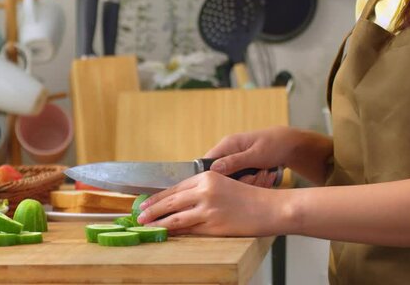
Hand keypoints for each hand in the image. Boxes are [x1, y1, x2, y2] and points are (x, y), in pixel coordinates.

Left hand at [137, 171, 284, 235]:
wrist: (270, 208)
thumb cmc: (249, 198)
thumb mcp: (222, 186)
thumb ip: (201, 192)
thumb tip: (178, 202)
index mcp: (206, 177)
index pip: (175, 188)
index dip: (157, 197)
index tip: (145, 203)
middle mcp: (205, 190)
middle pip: (170, 200)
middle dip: (152, 209)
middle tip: (139, 215)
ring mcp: (208, 208)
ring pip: (175, 216)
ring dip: (158, 222)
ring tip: (146, 226)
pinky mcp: (213, 224)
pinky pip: (188, 228)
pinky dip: (174, 231)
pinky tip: (166, 232)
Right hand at [205, 126, 301, 186]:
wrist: (292, 145)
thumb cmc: (276, 144)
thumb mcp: (256, 154)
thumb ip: (234, 162)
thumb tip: (213, 169)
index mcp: (228, 144)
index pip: (207, 162)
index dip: (213, 176)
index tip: (228, 185)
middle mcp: (229, 153)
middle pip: (222, 175)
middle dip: (239, 181)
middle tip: (256, 176)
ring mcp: (236, 161)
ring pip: (234, 181)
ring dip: (251, 181)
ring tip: (265, 174)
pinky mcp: (244, 169)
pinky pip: (243, 181)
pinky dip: (256, 182)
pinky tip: (266, 176)